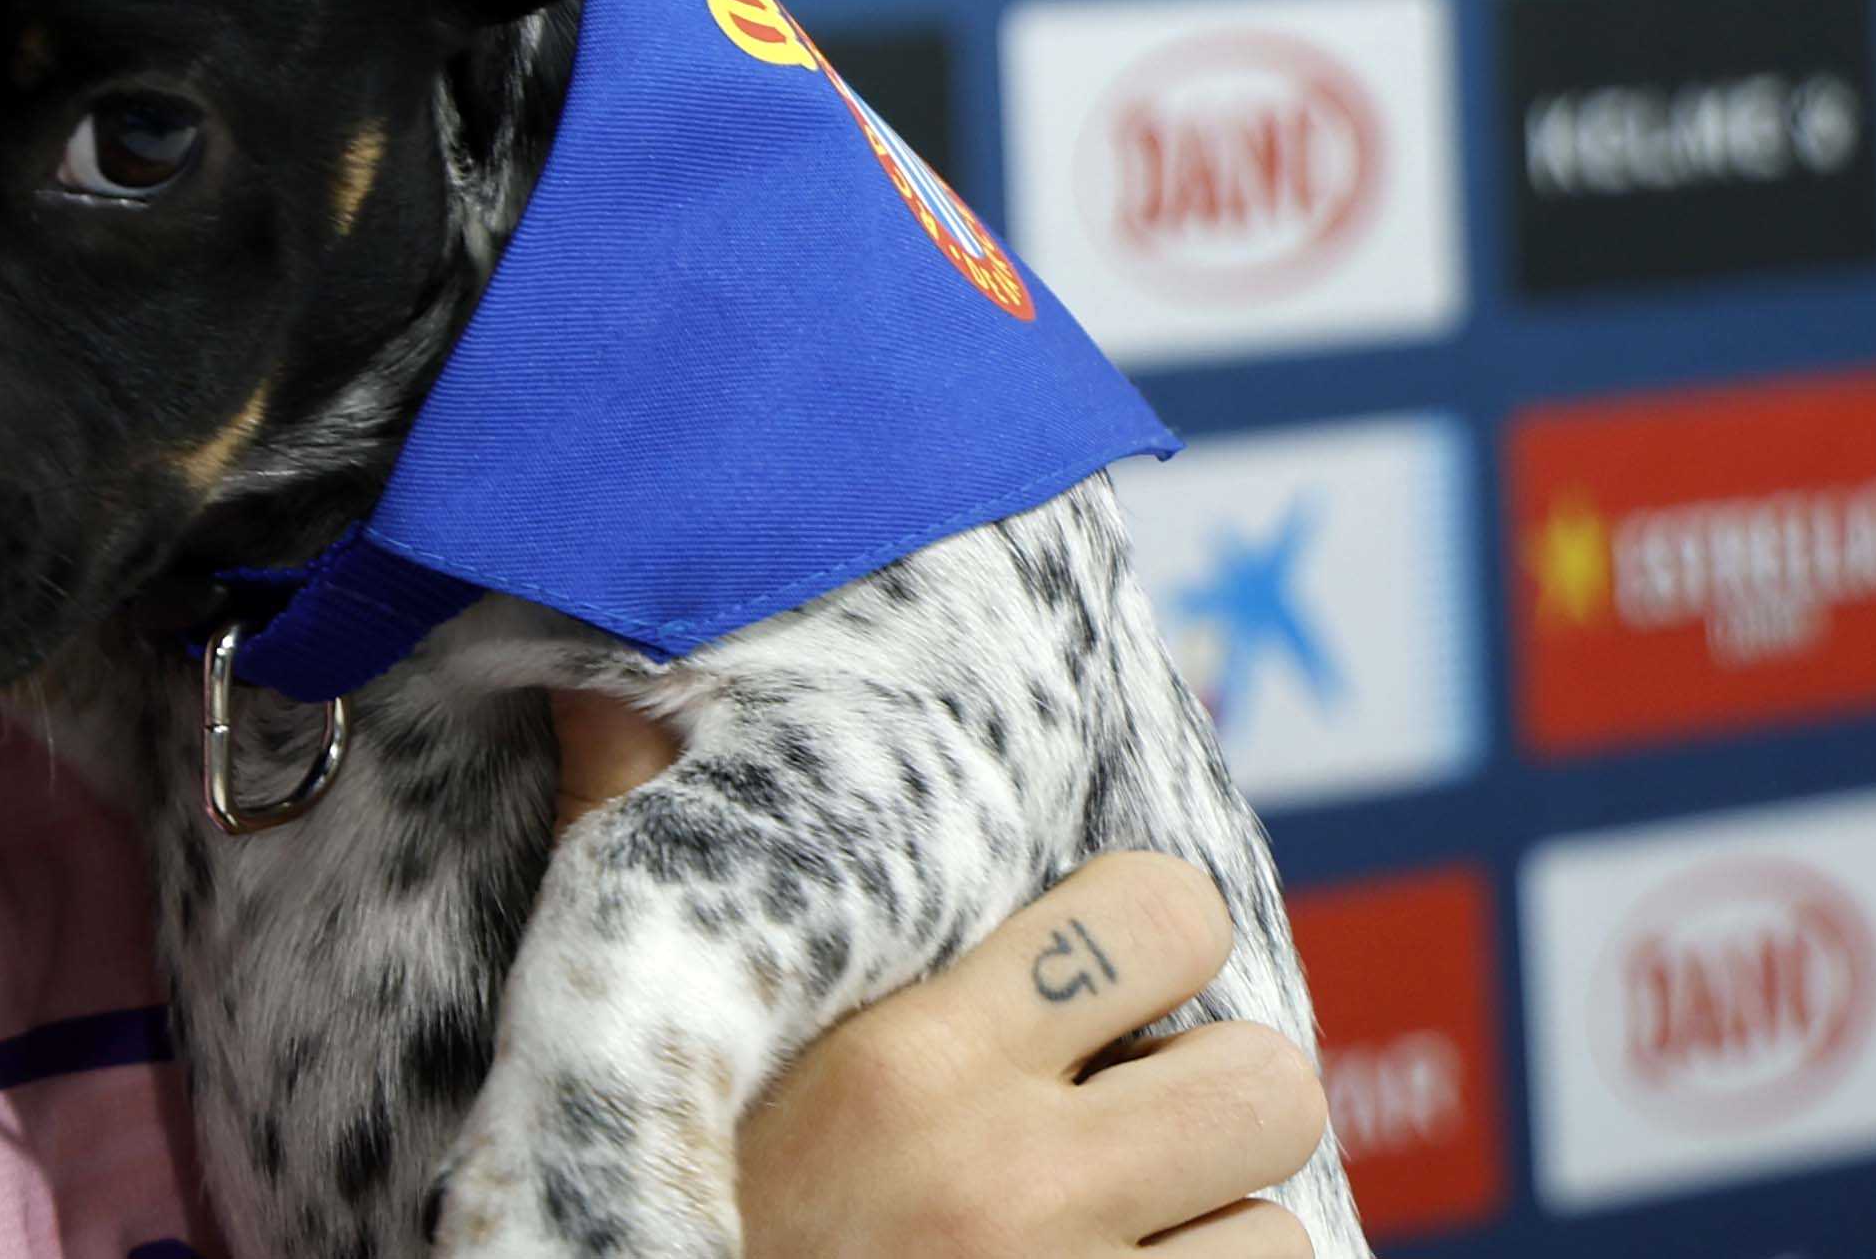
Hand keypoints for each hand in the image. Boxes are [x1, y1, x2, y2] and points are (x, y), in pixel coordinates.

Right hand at [544, 704, 1325, 1258]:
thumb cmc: (656, 1195)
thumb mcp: (637, 1029)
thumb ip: (626, 834)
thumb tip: (594, 673)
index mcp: (906, 1056)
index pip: (1165, 914)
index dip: (1153, 934)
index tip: (1098, 975)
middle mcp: (1007, 1180)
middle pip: (1269, 1078)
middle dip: (1215, 1093)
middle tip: (1134, 1113)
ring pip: (1281, 1227)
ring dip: (1217, 1227)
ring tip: (1125, 1224)